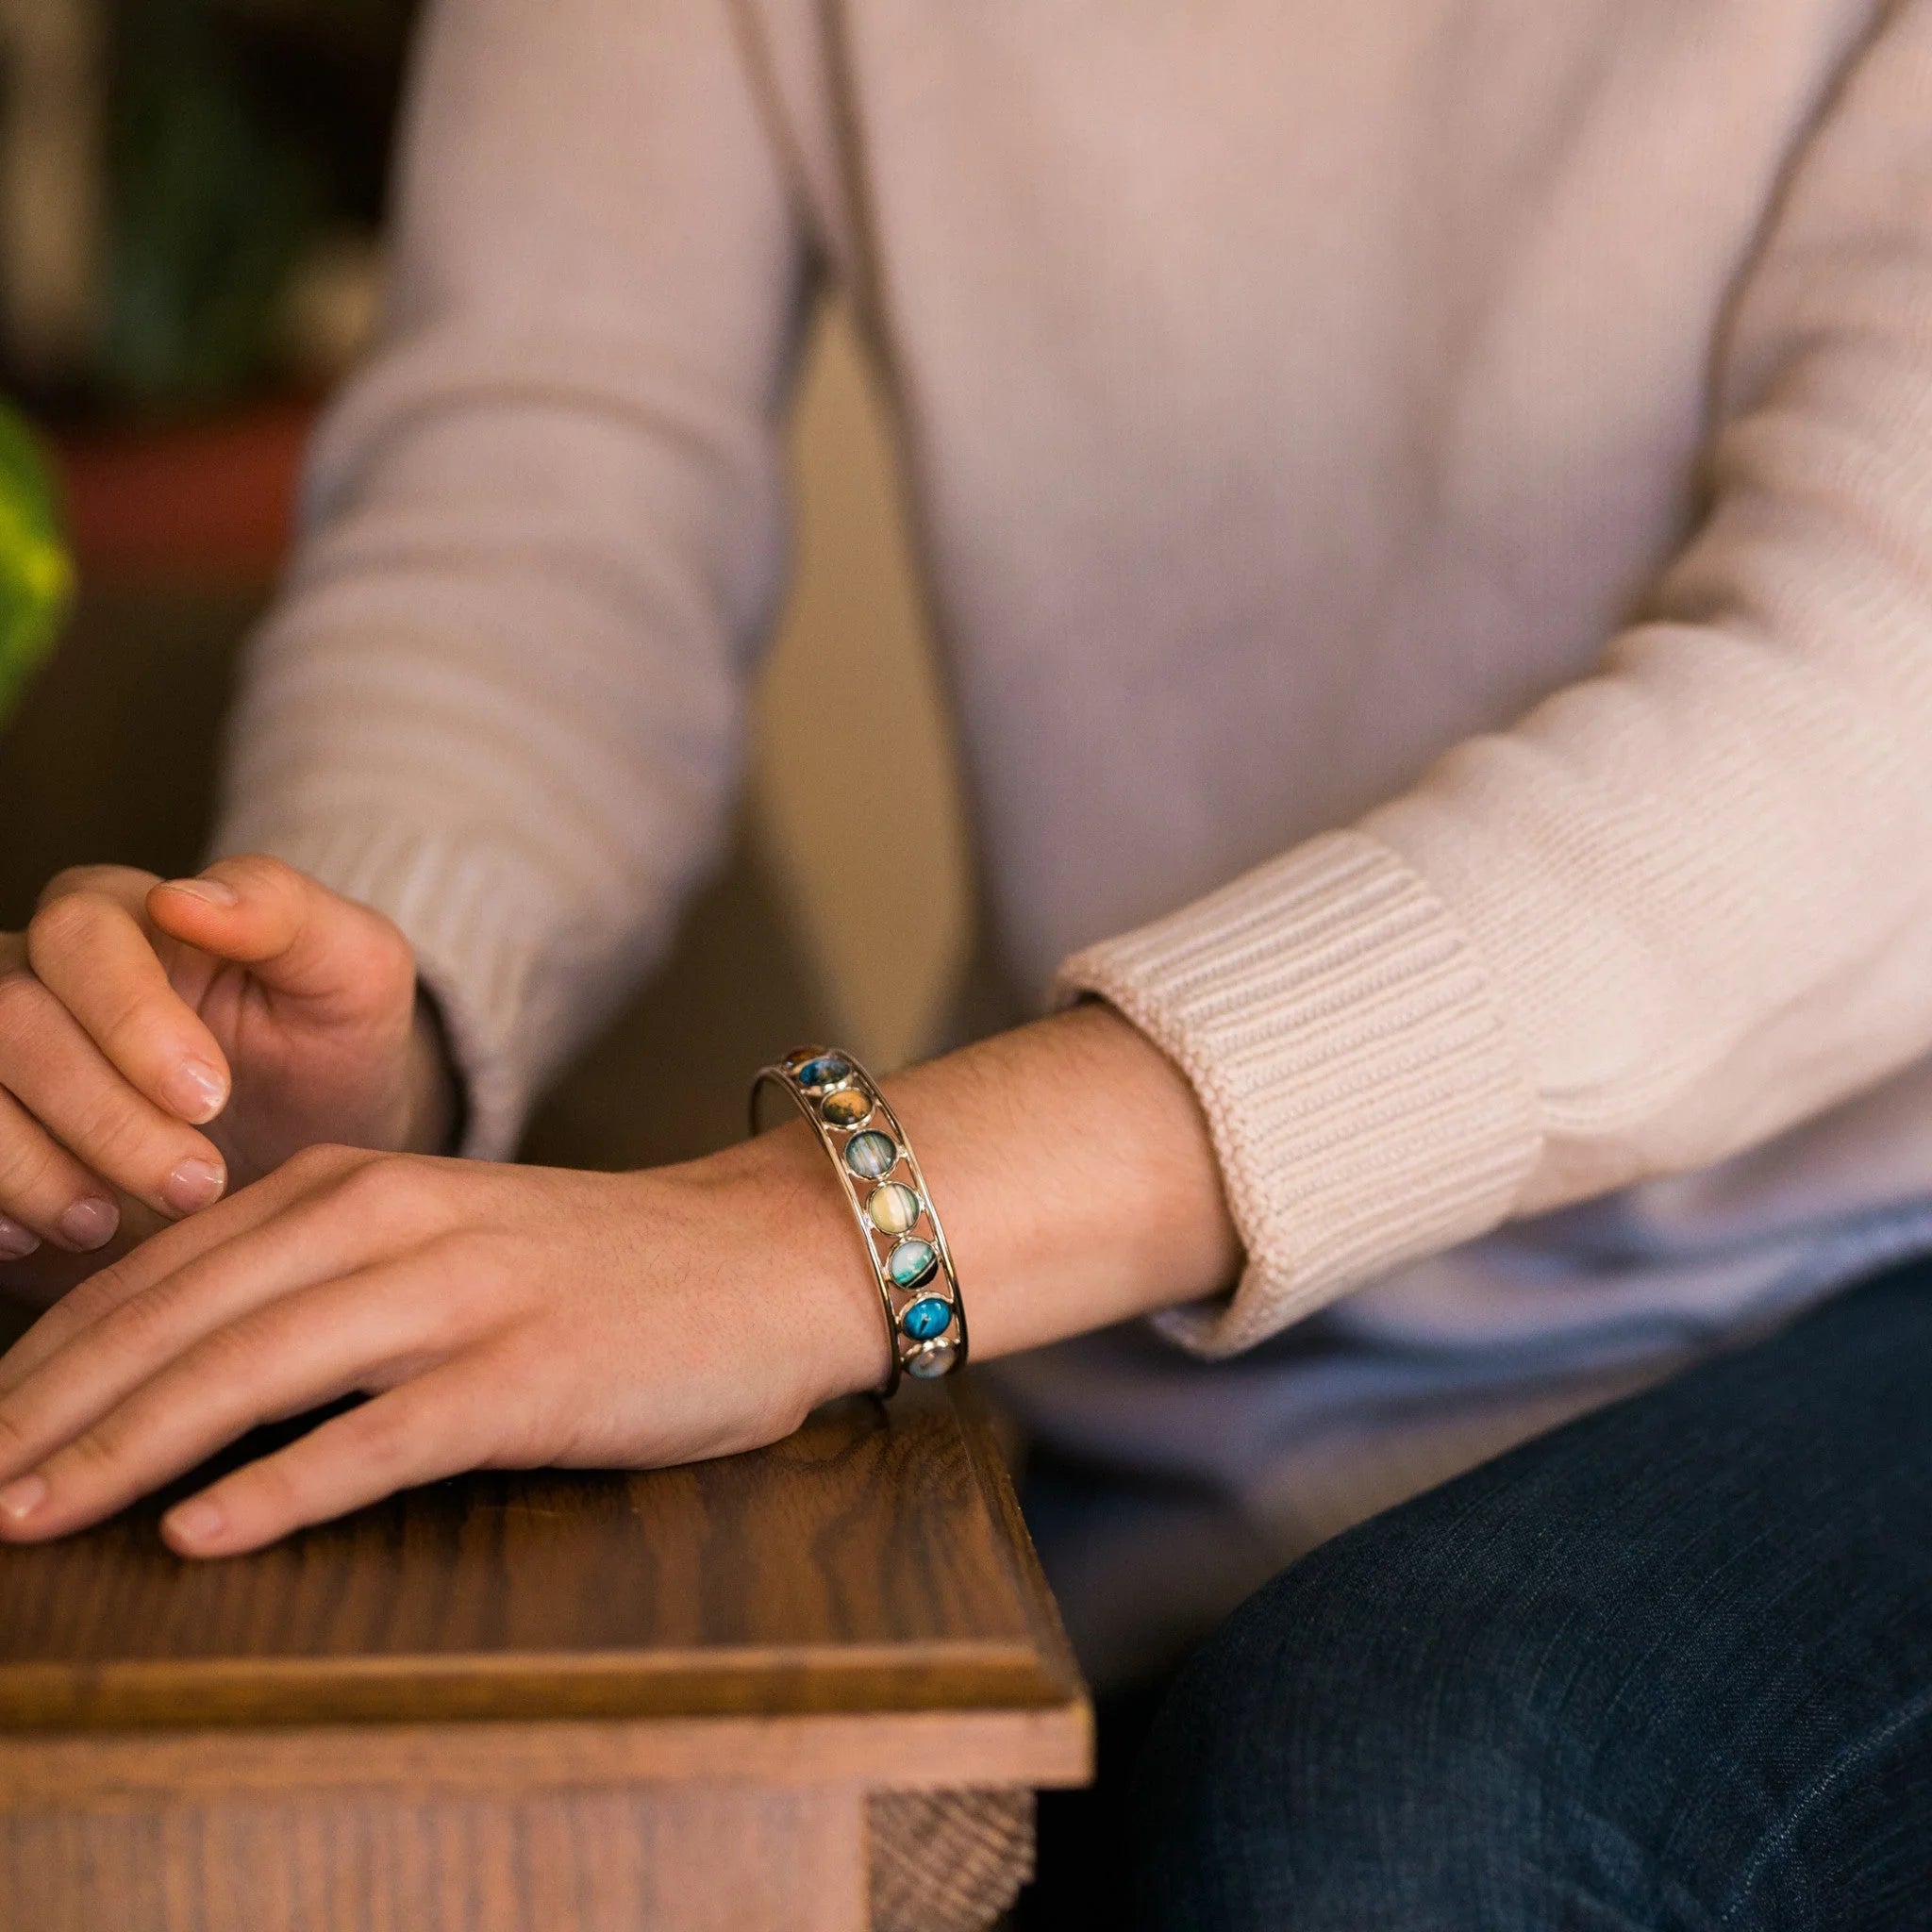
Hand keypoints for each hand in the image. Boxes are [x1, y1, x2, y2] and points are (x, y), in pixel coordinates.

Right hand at [0, 856, 452, 1297]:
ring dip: (32, 1167)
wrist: (310, 1150)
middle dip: (102, 1114)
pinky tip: (40, 1238)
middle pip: (10, 1018)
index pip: (78, 934)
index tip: (211, 1097)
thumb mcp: (353, 972)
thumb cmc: (332, 1047)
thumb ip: (284, 912)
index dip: (132, 1018)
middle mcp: (36, 973)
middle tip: (195, 1184)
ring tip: (114, 1225)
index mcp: (122, 914)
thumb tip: (183, 897)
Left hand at [0, 1132, 883, 1554]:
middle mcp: (401, 1224)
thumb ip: (329, 1275)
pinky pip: (385, 1434)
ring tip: (33, 1515)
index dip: (56, 1352)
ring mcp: (468, 1295)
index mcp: (369, 1187)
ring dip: (132, 1444)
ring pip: (261, 1365)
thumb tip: (184, 1363)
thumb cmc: (610, 1265)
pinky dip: (285, 1484)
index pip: (171, 1268)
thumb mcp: (452, 1236)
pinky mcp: (534, 1375)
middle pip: (190, 1315)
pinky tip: (205, 1532)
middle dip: (59, 1405)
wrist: (772, 1255)